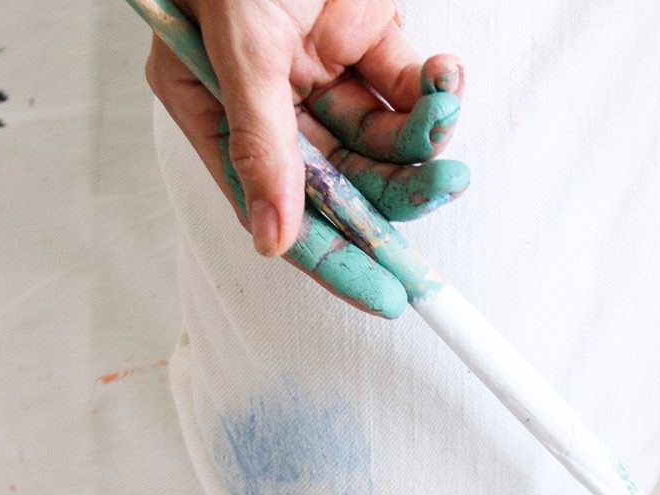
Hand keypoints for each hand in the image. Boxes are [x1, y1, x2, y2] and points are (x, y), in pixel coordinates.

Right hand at [145, 0, 470, 316]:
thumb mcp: (242, 46)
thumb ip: (259, 140)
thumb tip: (273, 238)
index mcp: (212, 104)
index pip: (271, 204)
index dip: (329, 257)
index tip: (384, 297)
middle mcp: (266, 96)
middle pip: (337, 179)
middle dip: (395, 195)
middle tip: (443, 194)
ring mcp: (317, 66)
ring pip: (381, 138)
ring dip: (423, 141)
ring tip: (447, 128)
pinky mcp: (364, 32)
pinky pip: (406, 86)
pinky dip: (435, 89)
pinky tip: (444, 78)